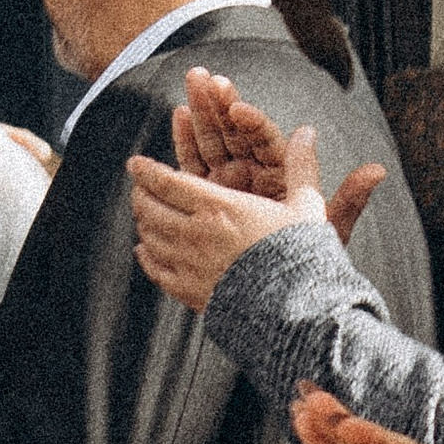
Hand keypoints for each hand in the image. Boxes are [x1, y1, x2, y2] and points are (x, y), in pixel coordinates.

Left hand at [131, 148, 318, 309]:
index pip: (169, 183)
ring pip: (150, 237)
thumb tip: (306, 132)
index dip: (147, 171)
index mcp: (220, 208)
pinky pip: (156, 270)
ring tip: (144, 214)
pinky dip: (146, 256)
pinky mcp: (189, 292)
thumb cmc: (304, 257)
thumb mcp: (307, 207)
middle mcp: (196, 234)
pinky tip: (145, 250)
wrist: (296, 312)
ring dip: (143, 222)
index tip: (135, 163)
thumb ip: (301, 168)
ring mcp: (189, 265)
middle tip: (140, 187)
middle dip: (141, 194)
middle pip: (151, 208)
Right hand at [170, 68, 385, 242]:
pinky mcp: (206, 195)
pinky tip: (180, 114)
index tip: (240, 110)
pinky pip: (194, 165)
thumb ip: (349, 199)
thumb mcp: (327, 229)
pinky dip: (186, 140)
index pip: (265, 142)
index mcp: (281, 176)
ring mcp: (228, 182)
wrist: (274, 290)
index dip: (253, 123)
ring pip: (213, 140)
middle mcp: (254, 173)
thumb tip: (379, 171)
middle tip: (207, 77)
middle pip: (235, 132)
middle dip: (221, 103)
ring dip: (203, 109)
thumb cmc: (303, 259)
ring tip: (194, 79)